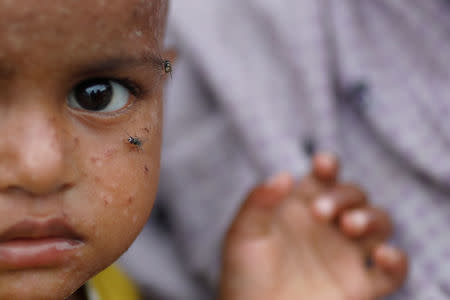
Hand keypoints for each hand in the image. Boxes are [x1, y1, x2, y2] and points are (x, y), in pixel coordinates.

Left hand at [220, 153, 406, 299]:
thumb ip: (258, 203)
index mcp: (300, 209)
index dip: (328, 166)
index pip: (323, 179)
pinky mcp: (360, 287)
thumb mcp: (242, 237)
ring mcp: (346, 255)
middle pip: (354, 196)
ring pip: (379, 223)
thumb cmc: (244, 276)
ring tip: (349, 227)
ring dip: (371, 218)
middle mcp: (328, 227)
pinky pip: (393, 271)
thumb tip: (284, 175)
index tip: (322, 164)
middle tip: (318, 213)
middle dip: (343, 196)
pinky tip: (382, 256)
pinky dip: (397, 261)